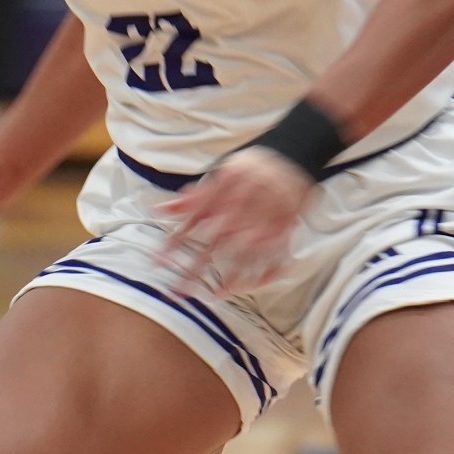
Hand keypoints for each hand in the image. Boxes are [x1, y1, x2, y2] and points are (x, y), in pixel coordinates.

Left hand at [158, 148, 309, 298]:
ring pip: (247, 254)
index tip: (159, 261)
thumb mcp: (219, 173)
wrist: (294, 157)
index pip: (195, 218)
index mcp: (226, 187)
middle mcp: (247, 204)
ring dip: (231, 277)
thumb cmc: (250, 168)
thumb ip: (193, 195)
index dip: (176, 241)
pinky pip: (275, 256)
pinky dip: (263, 274)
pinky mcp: (286, 230)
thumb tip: (161, 210)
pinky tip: (248, 287)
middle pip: (217, 242)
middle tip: (178, 292)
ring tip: (214, 295)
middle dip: (196, 269)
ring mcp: (268, 219)